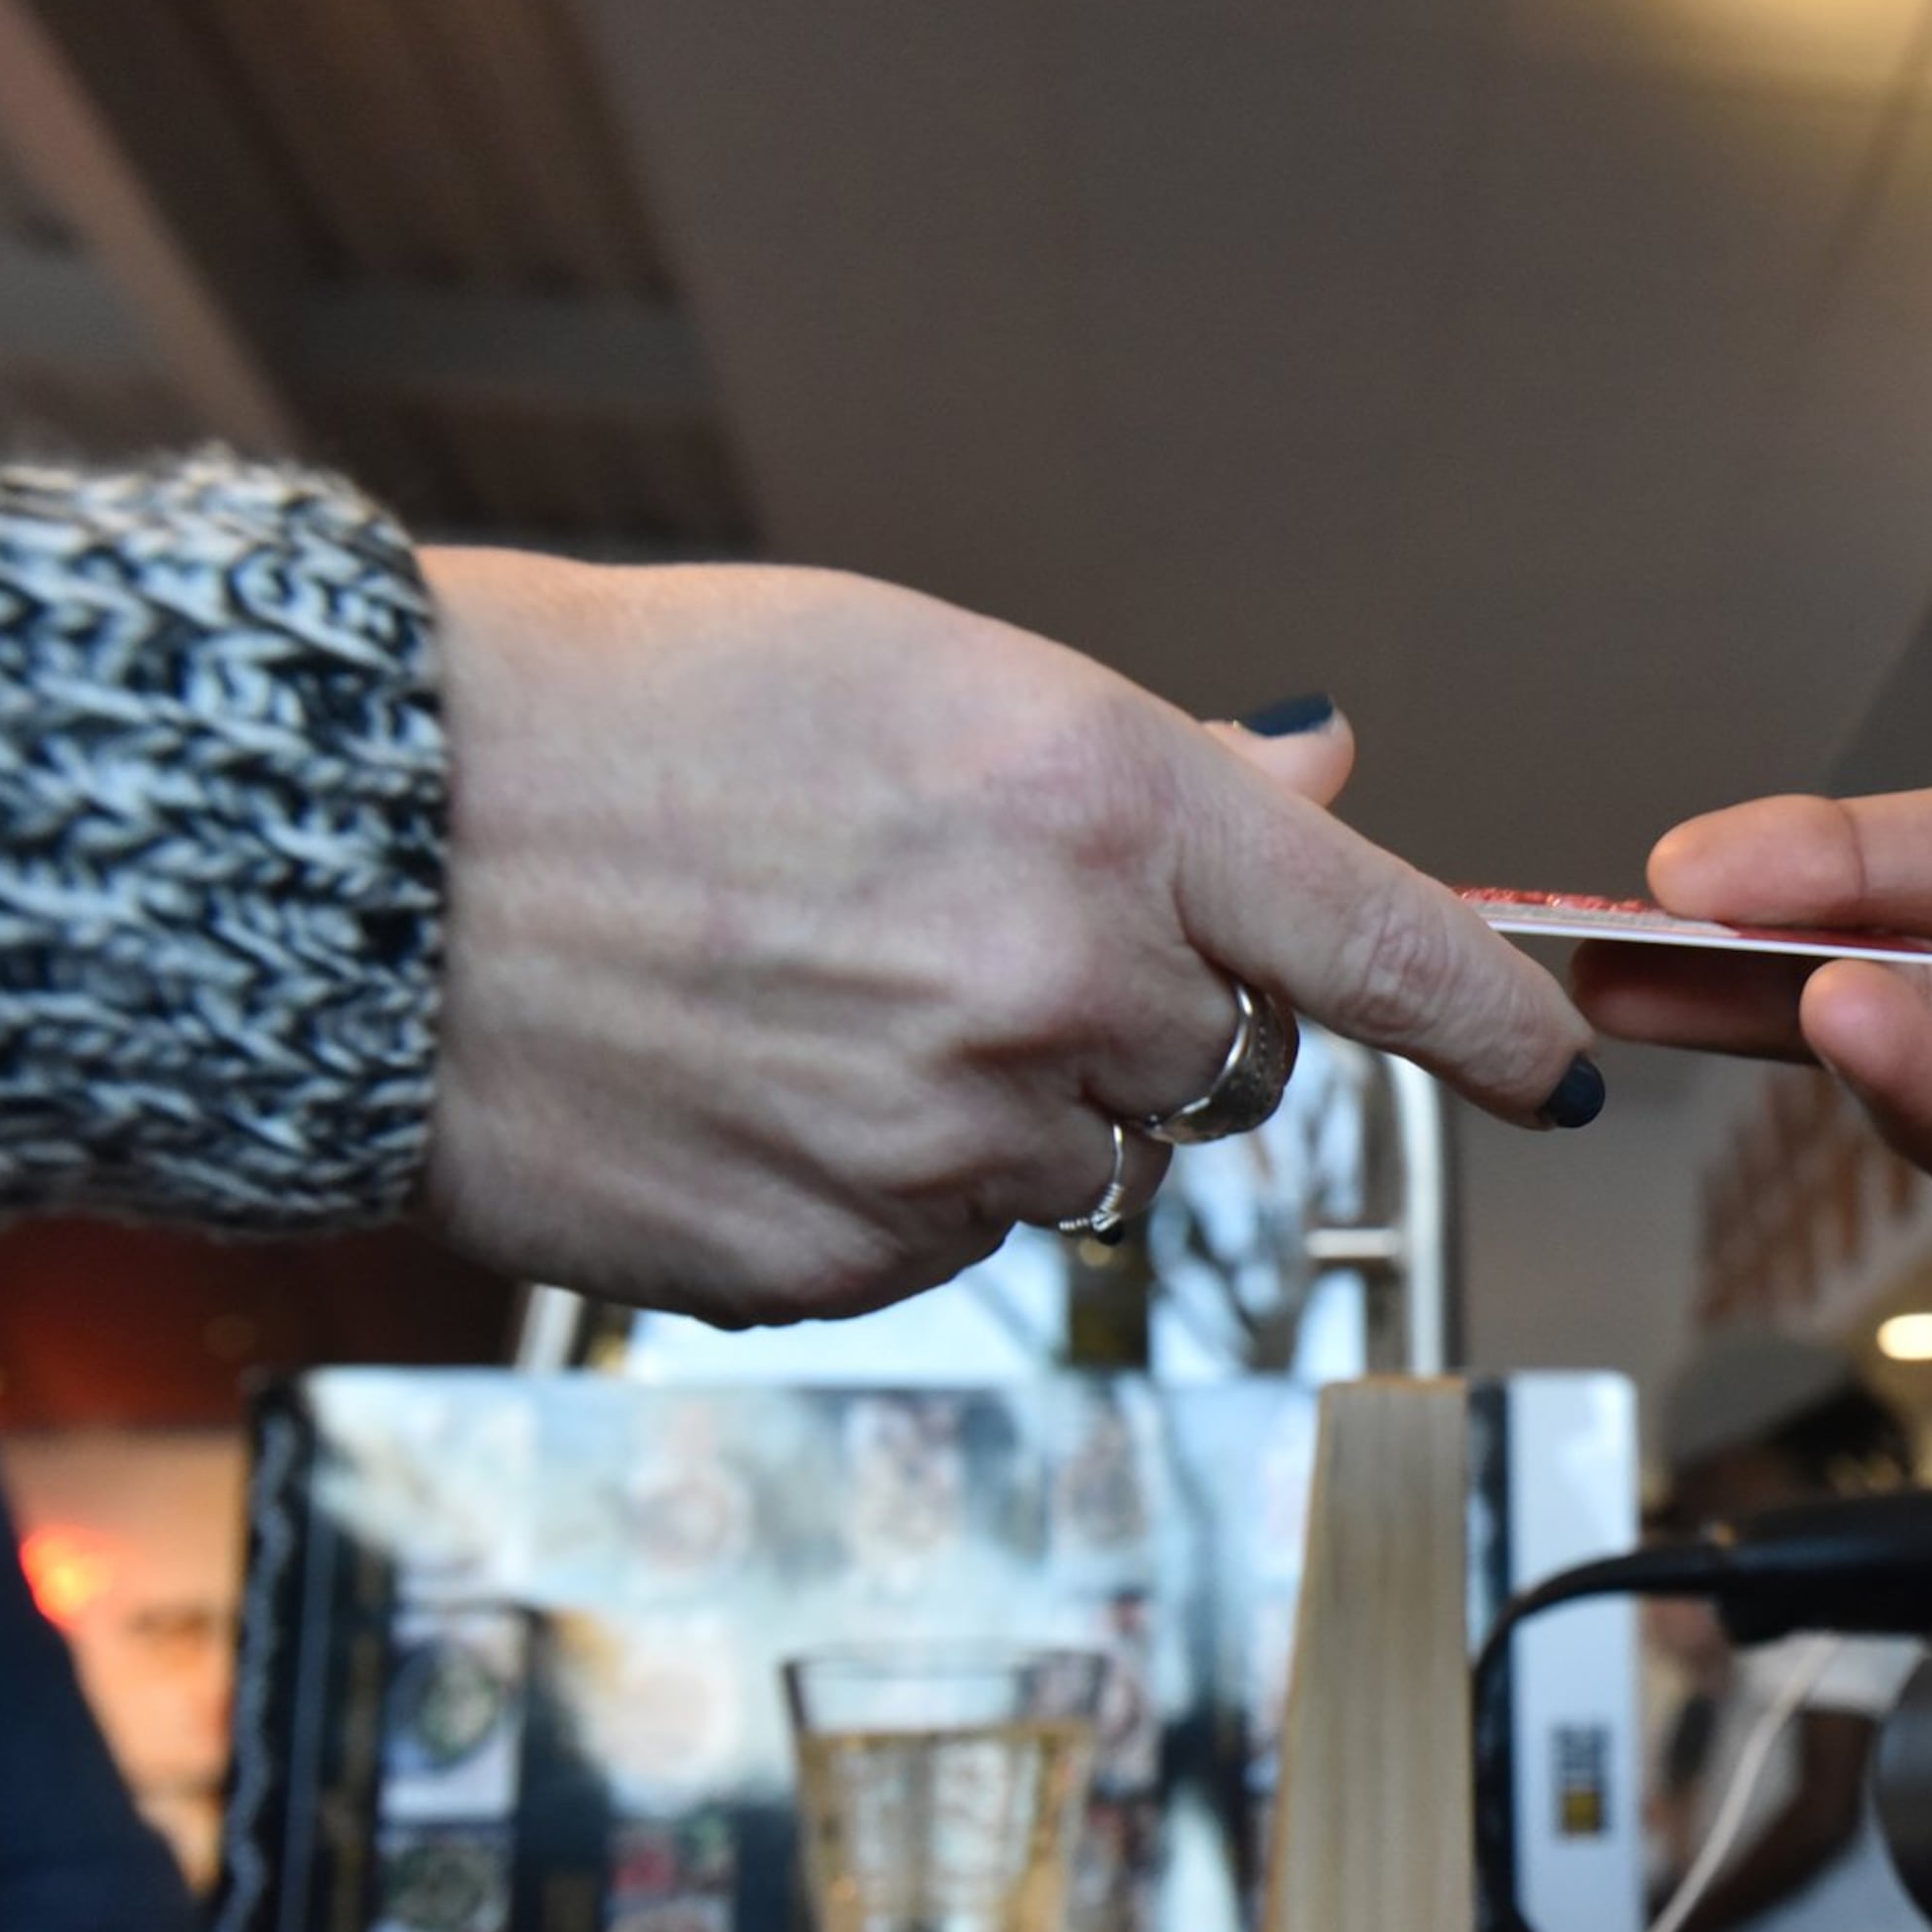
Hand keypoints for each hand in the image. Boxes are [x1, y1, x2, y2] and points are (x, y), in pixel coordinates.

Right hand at [418, 550, 1598, 1325]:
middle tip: (980, 940)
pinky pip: (951, 1243)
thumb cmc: (651, 718)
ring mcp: (953, 1142)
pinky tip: (771, 1083)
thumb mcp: (934, 670)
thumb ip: (1161, 766)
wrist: (375, 853)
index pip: (1384, 947)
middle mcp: (1058, 986)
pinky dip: (895, 1182)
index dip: (1495, 1021)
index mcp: (1104, 805)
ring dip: (1015, 1108)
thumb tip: (1328, 777)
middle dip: (1148, 1020)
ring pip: (1088, 1167)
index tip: (1556, 1069)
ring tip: (835, 1003)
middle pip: (1224, 1070)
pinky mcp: (844, 1261)